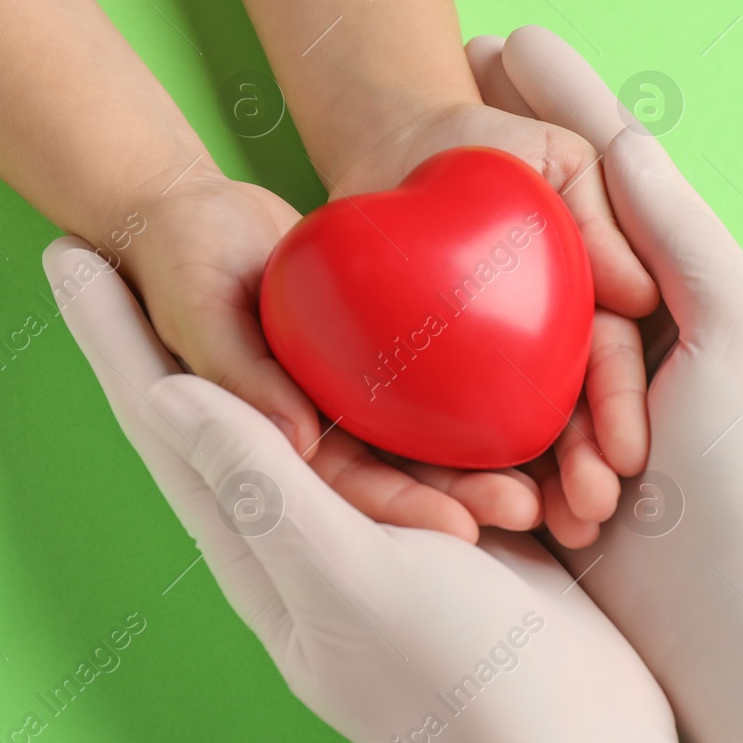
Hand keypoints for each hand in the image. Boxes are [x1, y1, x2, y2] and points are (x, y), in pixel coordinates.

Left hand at [42, 237, 721, 742]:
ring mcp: (381, 526)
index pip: (165, 420)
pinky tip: (380, 323)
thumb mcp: (348, 579)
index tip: (67, 251)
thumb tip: (162, 394)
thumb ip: (259, 487)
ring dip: (283, 337)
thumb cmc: (456, 683)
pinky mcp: (454, 521)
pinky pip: (406, 431)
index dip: (114, 336)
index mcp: (260, 544)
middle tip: (142, 238)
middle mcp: (308, 529)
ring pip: (323, 408)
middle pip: (228, 400)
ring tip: (247, 259)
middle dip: (180, 322)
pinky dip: (390, 374)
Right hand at [98, 163, 541, 541]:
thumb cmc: (179, 260)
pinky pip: (441, 384)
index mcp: (274, 443)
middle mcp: (322, 433)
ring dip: (490, 463)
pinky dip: (489, 397)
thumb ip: (241, 375)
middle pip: (401, 477)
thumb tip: (298, 438)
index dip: (404, 513)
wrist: (190, 214)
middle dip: (464, 498)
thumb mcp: (200, 313)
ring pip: (431, 440)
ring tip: (563, 480)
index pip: (347, 492)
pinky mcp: (380, 359)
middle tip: (531, 506)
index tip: (462, 529)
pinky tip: (551, 407)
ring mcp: (353, 399)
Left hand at [328, 49, 661, 547]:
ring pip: (512, 443)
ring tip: (556, 530)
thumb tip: (639, 292)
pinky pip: (437, 440)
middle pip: (567, 418)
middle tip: (590, 510)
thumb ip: (597, 220)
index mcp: (588, 306)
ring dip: (538, 489)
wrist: (397, 147)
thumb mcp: (556, 162)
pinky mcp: (424, 392)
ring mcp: (488, 377)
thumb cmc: (488, 145)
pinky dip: (457, 477)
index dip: (618, 408)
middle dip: (585, 469)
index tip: (625, 455)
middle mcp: (546, 351)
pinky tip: (476, 519)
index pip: (606, 362)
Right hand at [489, 26, 742, 742]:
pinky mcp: (530, 463)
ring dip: (470, 231)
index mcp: (679, 297)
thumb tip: (623, 135)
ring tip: (424, 137)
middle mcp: (624, 339)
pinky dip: (441, 350)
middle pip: (544, 224)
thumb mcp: (738, 338)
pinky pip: (470, 390)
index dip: (559, 103)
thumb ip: (679, 237)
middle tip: (447, 66)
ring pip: (499, 302)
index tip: (503, 36)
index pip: (605, 177)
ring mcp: (570, 402)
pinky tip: (389, 284)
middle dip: (504, 141)